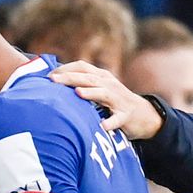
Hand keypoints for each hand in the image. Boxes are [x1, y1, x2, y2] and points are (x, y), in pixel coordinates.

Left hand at [48, 60, 162, 139]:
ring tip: (77, 93)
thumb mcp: (99, 88)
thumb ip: (81, 84)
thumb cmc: (113, 101)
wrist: (144, 115)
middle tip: (52, 80)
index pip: (82, 66)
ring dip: (90, 93)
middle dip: (69, 78)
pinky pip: (118, 119)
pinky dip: (111, 122)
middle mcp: (109, 84)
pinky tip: (103, 126)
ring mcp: (118, 99)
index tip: (48, 75)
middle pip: (88, 78)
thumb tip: (53, 82)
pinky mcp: (126, 116)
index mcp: (101, 76)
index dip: (64, 68)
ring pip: (103, 93)